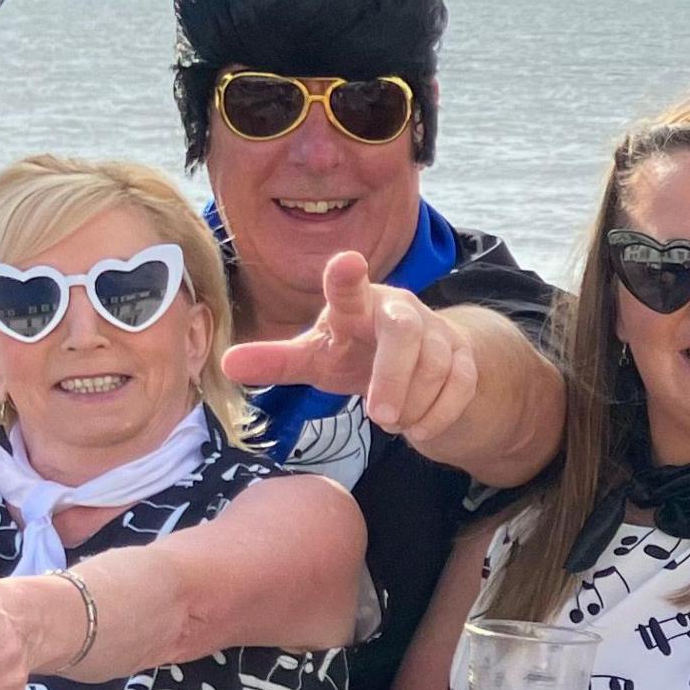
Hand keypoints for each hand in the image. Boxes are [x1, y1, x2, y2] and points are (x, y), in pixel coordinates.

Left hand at [225, 251, 483, 445]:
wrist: (420, 363)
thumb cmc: (358, 353)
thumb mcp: (316, 358)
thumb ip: (277, 362)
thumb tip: (225, 364)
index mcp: (356, 305)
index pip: (348, 288)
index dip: (346, 277)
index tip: (346, 262)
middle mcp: (399, 309)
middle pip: (404, 331)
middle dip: (394, 376)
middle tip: (379, 417)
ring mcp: (436, 330)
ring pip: (436, 365)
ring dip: (413, 403)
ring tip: (393, 421)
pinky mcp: (464, 356)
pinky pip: (460, 386)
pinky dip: (439, 413)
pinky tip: (418, 427)